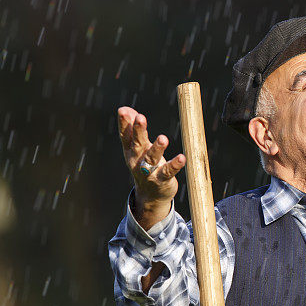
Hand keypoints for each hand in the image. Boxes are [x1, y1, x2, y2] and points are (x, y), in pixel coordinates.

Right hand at [117, 106, 185, 226]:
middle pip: (137, 144)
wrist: (151, 196)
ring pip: (152, 158)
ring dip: (157, 148)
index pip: (126, 136)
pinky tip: (182, 158)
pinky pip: (168, 172)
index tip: (123, 111)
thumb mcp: (137, 148)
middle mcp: (137, 160)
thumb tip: (126, 109)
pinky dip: (175, 165)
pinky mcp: (162, 180)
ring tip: (163, 138)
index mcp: (131, 151)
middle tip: (140, 118)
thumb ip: (134, 129)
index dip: (124, 124)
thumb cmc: (144, 166)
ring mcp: (149, 171)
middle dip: (139, 131)